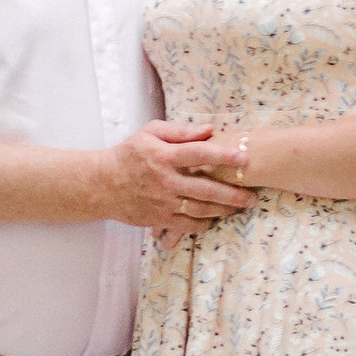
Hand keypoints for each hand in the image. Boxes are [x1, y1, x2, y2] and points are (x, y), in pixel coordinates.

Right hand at [103, 118, 256, 231]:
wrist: (101, 184)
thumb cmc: (129, 154)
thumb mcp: (150, 132)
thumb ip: (180, 131)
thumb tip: (210, 129)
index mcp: (164, 156)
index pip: (199, 154)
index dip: (224, 155)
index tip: (245, 156)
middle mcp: (166, 181)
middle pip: (206, 188)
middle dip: (233, 194)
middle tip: (253, 196)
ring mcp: (163, 203)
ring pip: (201, 210)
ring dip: (224, 210)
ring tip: (241, 207)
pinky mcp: (160, 219)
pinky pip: (187, 226)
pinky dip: (204, 224)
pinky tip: (215, 219)